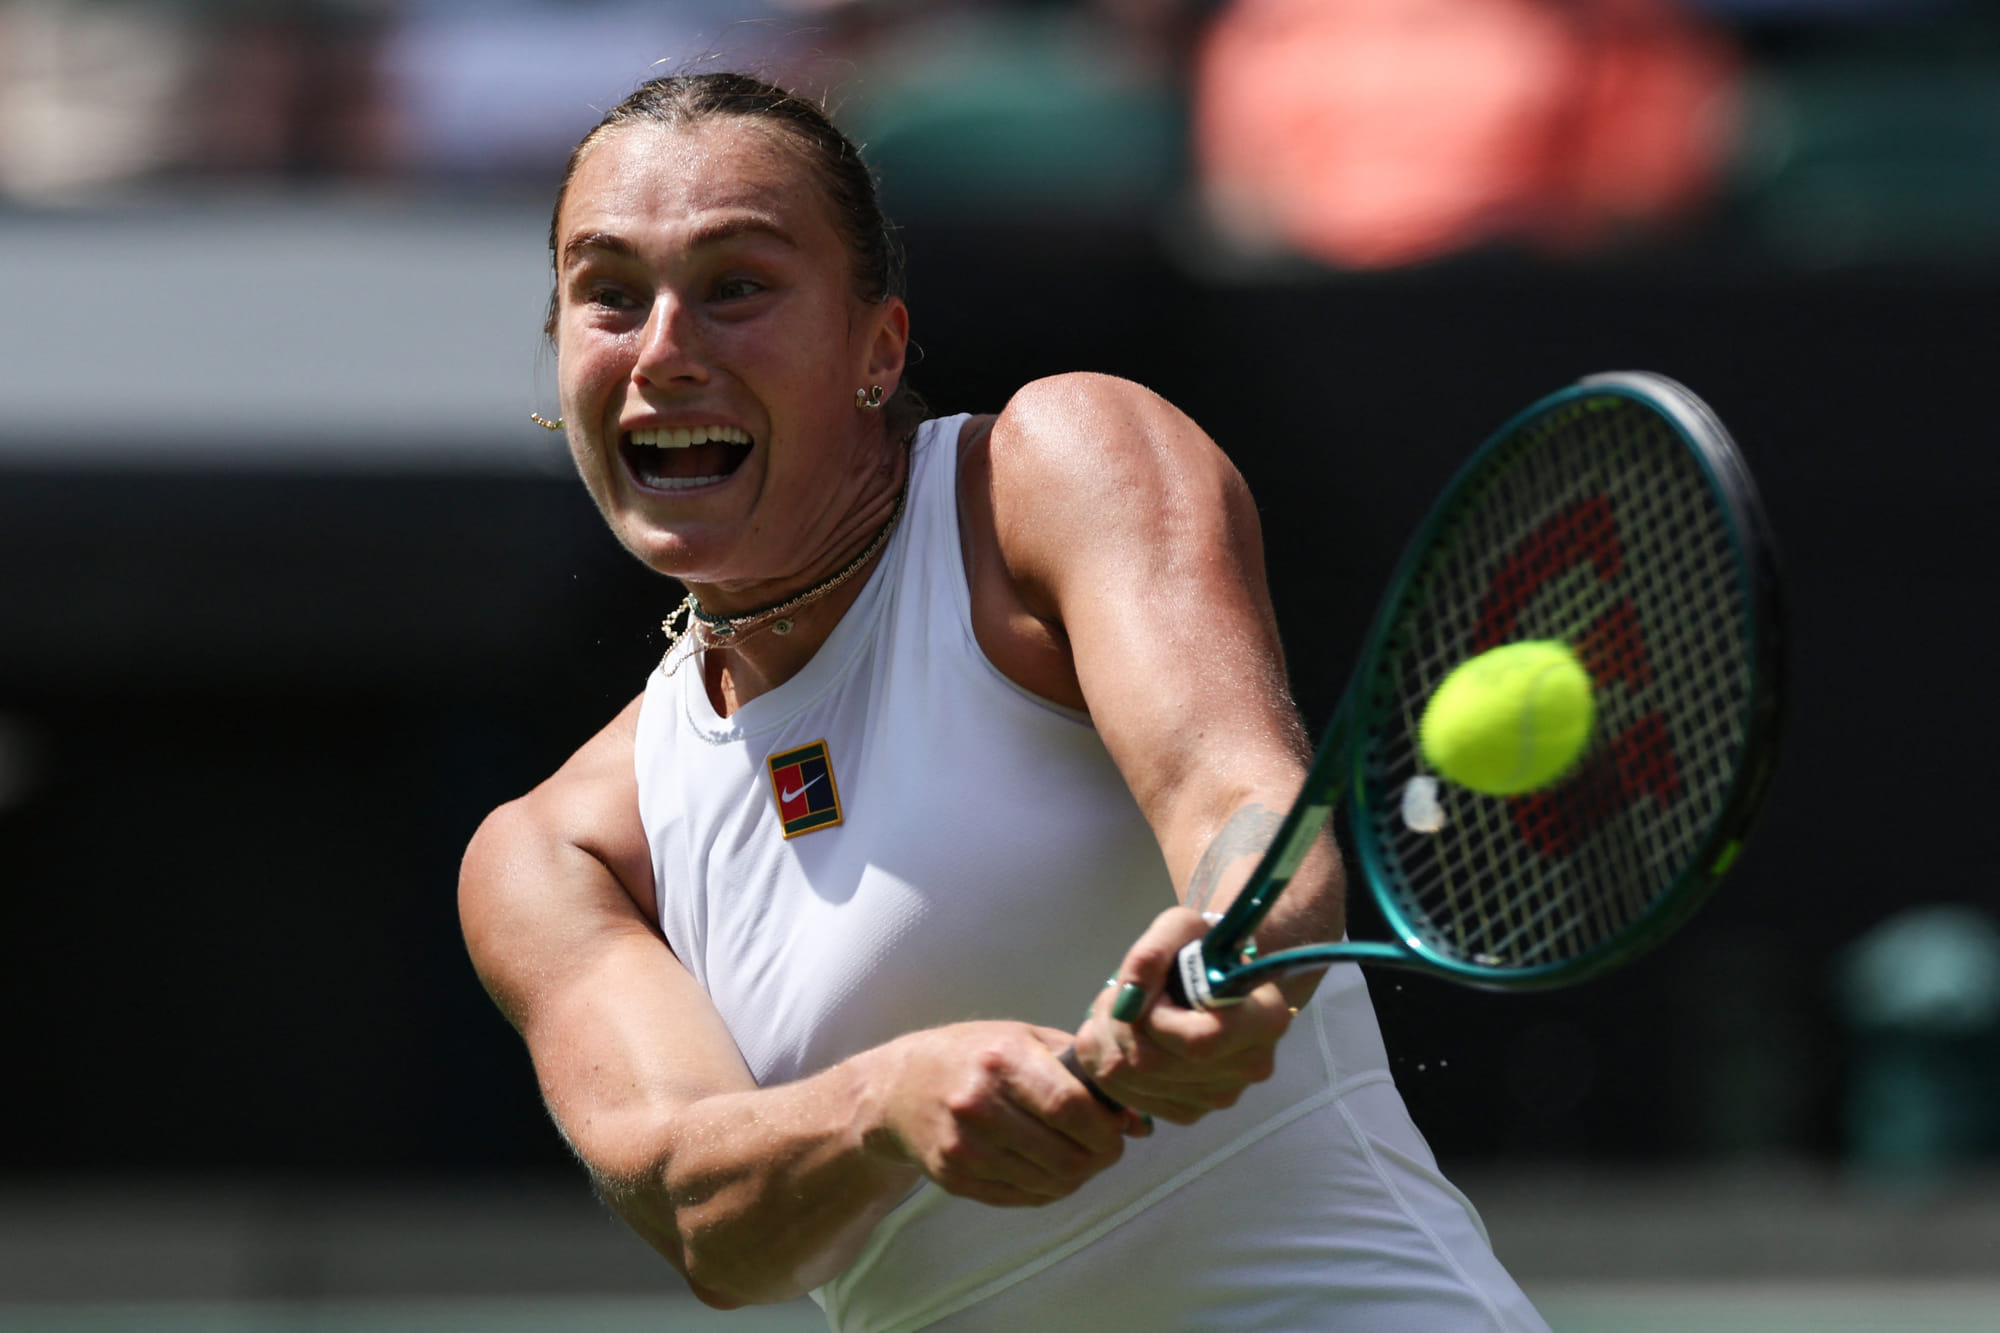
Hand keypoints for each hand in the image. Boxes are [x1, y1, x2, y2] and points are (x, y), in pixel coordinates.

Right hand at [866, 1022, 1146, 1206]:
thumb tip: (1138, 1121)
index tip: (1117, 1129)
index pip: (1070, 1107)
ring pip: (1049, 1183)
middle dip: (1098, 1157)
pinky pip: (1023, 1198)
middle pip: (1064, 1154)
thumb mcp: (1025, 1039)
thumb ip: (1082, 1072)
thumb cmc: (972, 1055)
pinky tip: (1045, 1166)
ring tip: (1076, 1154)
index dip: (1106, 1128)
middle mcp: (978, 1104)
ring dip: (1076, 1176)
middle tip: (1104, 1147)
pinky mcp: (955, 1177)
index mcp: (1001, 1060)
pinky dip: (1047, 1188)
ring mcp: (963, 1146)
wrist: (898, 1088)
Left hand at [1071, 906, 1292, 1123]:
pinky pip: (1126, 1096)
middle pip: (1153, 1063)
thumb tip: (1127, 1003)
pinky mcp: (1190, 1112)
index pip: (1199, 1042)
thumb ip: (1151, 954)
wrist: (1211, 980)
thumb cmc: (1202, 950)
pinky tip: (1123, 1036)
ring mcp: (1220, 1097)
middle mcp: (1250, 1067)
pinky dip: (1107, 1062)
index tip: (1154, 991)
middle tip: (1120, 996)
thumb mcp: (1181, 928)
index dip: (1157, 1018)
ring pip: (1131, 1080)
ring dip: (1106, 1039)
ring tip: (1121, 1012)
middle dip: (1119, 1023)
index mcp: (1264, 1019)